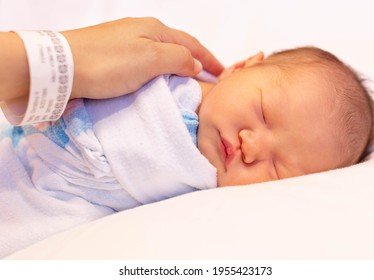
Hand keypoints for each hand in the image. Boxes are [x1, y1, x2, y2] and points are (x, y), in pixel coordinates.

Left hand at [62, 17, 223, 98]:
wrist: (61, 67)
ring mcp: (125, 40)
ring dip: (178, 64)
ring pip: (161, 52)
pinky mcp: (111, 53)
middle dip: (195, 59)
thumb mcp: (149, 59)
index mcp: (154, 29)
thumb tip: (195, 64)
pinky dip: (160, 69)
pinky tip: (158, 77)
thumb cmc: (107, 63)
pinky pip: (146, 60)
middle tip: (208, 76)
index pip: (191, 44)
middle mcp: (141, 30)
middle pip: (177, 44)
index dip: (209, 59)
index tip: (223, 73)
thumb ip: (177, 58)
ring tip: (187, 79)